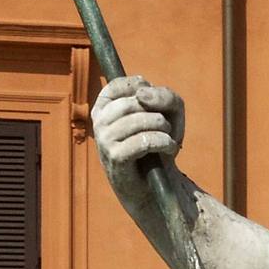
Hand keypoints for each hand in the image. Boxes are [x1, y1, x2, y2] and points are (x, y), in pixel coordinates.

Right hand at [91, 76, 184, 193]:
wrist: (154, 184)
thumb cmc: (158, 145)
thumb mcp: (169, 115)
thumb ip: (164, 96)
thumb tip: (143, 95)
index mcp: (105, 105)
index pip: (122, 84)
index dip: (146, 91)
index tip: (157, 108)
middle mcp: (99, 120)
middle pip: (136, 101)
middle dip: (160, 113)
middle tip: (167, 128)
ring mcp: (103, 139)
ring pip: (139, 120)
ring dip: (163, 128)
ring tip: (169, 138)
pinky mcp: (114, 157)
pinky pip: (143, 141)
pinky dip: (163, 142)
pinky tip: (169, 148)